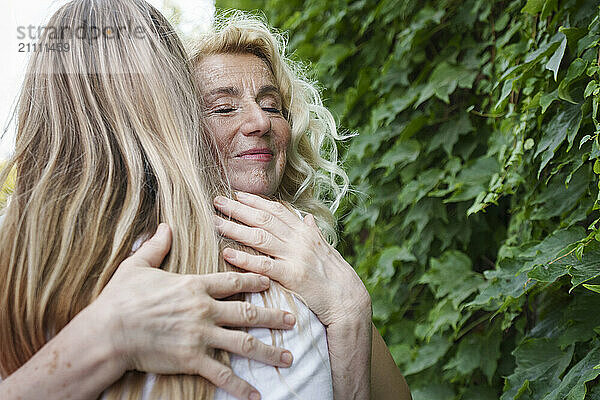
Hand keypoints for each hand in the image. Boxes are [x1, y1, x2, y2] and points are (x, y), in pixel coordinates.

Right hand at [90, 223, 295, 399]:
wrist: (108, 332)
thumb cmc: (120, 299)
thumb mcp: (138, 266)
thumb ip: (156, 246)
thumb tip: (164, 226)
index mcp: (194, 286)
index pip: (233, 281)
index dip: (254, 281)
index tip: (270, 282)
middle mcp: (204, 309)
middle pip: (247, 313)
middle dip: (272, 317)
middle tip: (292, 320)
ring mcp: (200, 335)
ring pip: (243, 343)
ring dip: (268, 351)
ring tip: (289, 357)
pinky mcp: (191, 358)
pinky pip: (222, 374)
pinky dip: (241, 386)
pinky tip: (256, 395)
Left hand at [213, 192, 371, 326]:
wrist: (348, 299)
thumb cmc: (335, 275)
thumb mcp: (325, 249)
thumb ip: (313, 232)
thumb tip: (308, 218)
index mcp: (305, 231)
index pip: (276, 210)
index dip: (255, 201)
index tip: (237, 194)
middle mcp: (299, 239)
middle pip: (263, 219)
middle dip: (239, 208)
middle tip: (217, 201)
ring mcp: (295, 256)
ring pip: (259, 237)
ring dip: (235, 228)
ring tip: (215, 222)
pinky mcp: (292, 276)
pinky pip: (264, 265)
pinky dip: (244, 259)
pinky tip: (227, 253)